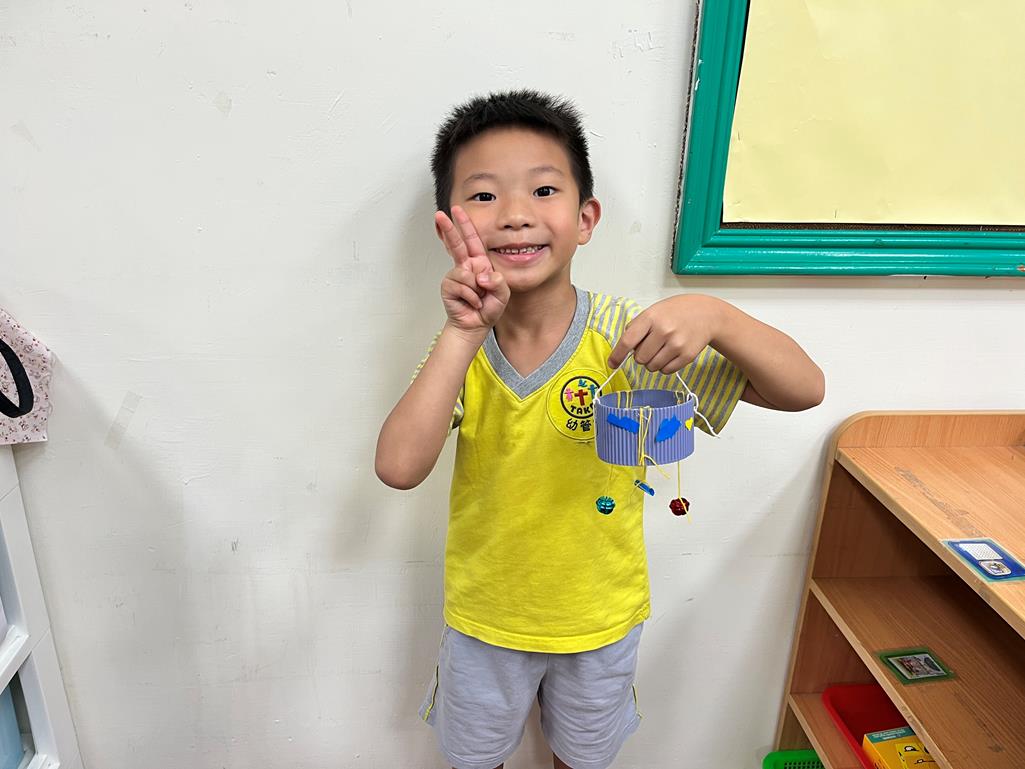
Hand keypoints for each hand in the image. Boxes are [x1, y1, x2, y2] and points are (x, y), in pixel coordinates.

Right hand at [436, 206, 508, 334]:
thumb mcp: (502, 294)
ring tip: (477, 298)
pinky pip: (461, 285)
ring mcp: (455, 276)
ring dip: (476, 289)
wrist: (475, 325)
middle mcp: (466, 267)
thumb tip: (481, 275)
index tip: (456, 210)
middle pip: (456, 245)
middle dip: (448, 229)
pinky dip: (470, 296)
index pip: (472, 241)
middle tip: (440, 215)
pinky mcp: (448, 286)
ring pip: (465, 273)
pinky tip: (471, 303)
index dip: (464, 225)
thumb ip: (498, 282)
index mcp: (479, 264)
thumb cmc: (488, 308)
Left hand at [607, 295, 721, 372]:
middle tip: (651, 345)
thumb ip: (637, 328)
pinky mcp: (687, 356)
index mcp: (651, 317)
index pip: (627, 341)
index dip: (617, 355)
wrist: (707, 314)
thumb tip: (623, 349)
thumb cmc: (677, 312)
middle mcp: (664, 331)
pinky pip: (666, 371)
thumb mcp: (654, 311)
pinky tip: (671, 353)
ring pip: (652, 367)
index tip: (612, 363)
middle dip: (641, 356)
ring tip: (662, 348)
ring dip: (653, 362)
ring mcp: (676, 344)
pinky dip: (665, 366)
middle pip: (639, 358)